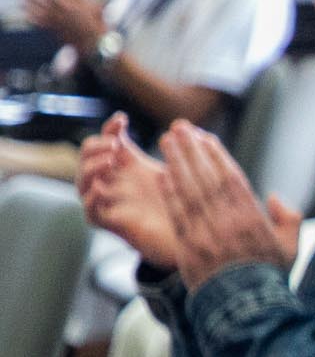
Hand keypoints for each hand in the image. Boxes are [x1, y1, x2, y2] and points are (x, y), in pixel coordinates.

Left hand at [21, 0, 106, 52]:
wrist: (93, 43)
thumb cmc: (94, 23)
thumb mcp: (90, 4)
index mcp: (66, 6)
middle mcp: (57, 14)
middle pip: (40, 2)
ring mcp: (54, 22)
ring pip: (37, 13)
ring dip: (28, 7)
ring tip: (21, 2)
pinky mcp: (54, 31)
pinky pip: (40, 24)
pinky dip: (33, 20)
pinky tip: (27, 17)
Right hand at [77, 114, 182, 267]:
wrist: (189, 237)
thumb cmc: (184, 201)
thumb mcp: (179, 170)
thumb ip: (178, 150)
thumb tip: (183, 126)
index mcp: (127, 166)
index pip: (108, 141)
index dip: (110, 128)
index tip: (122, 119)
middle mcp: (114, 181)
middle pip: (87, 158)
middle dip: (95, 147)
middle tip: (114, 144)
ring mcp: (110, 202)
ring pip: (82, 183)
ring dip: (90, 168)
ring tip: (109, 160)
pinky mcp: (111, 223)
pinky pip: (90, 211)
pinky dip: (91, 197)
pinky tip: (100, 187)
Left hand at [159, 123, 299, 288]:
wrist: (246, 307)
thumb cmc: (269, 276)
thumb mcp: (291, 246)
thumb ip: (288, 219)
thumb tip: (273, 198)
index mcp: (253, 218)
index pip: (231, 178)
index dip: (217, 155)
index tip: (205, 137)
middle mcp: (229, 221)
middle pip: (207, 177)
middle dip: (192, 150)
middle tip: (179, 128)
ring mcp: (207, 234)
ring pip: (189, 191)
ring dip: (177, 163)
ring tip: (166, 142)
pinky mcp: (189, 247)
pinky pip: (178, 215)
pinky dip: (170, 194)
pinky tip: (162, 176)